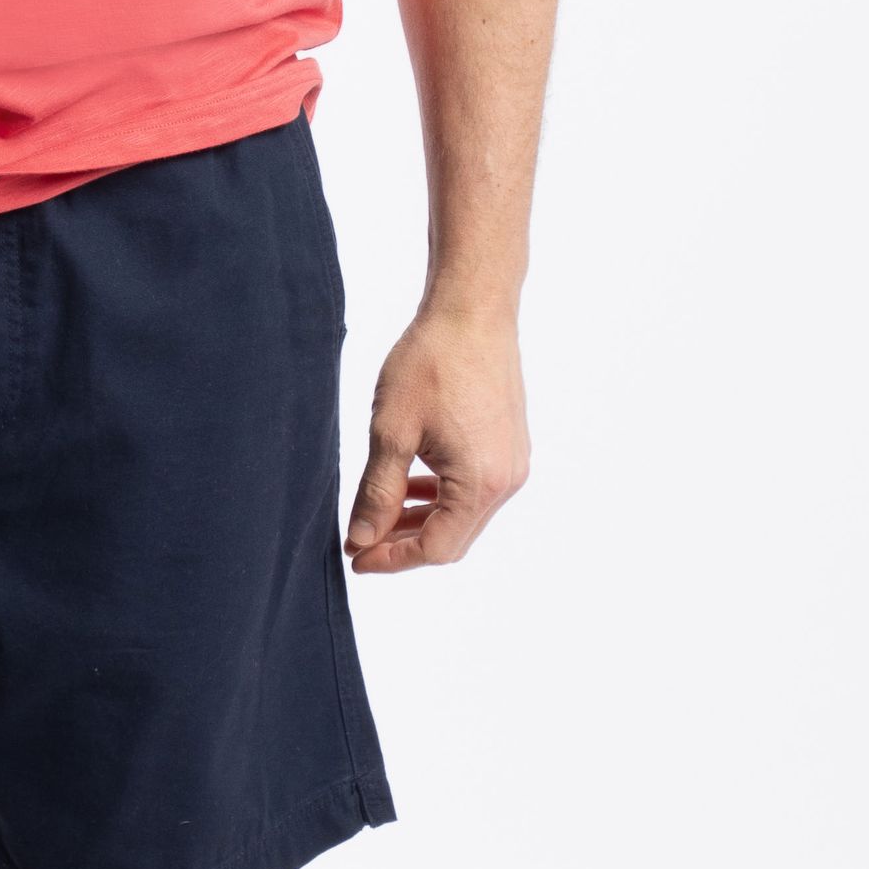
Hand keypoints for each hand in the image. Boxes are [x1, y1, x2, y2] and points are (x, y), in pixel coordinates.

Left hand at [345, 302, 529, 572]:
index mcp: (480, 482)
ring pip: (464, 516)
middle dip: (406, 544)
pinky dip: (441, 496)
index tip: (356, 557)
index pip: (436, 547)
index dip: (393, 559)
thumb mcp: (392, 431)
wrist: (472, 310)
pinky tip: (411, 482)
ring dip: (423, 520)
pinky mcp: (510, 445)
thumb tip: (363, 539)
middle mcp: (507, 480)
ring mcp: (513, 463)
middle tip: (362, 540)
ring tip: (379, 514)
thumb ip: (378, 492)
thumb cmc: (432, 362)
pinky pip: (475, 489)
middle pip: (454, 538)